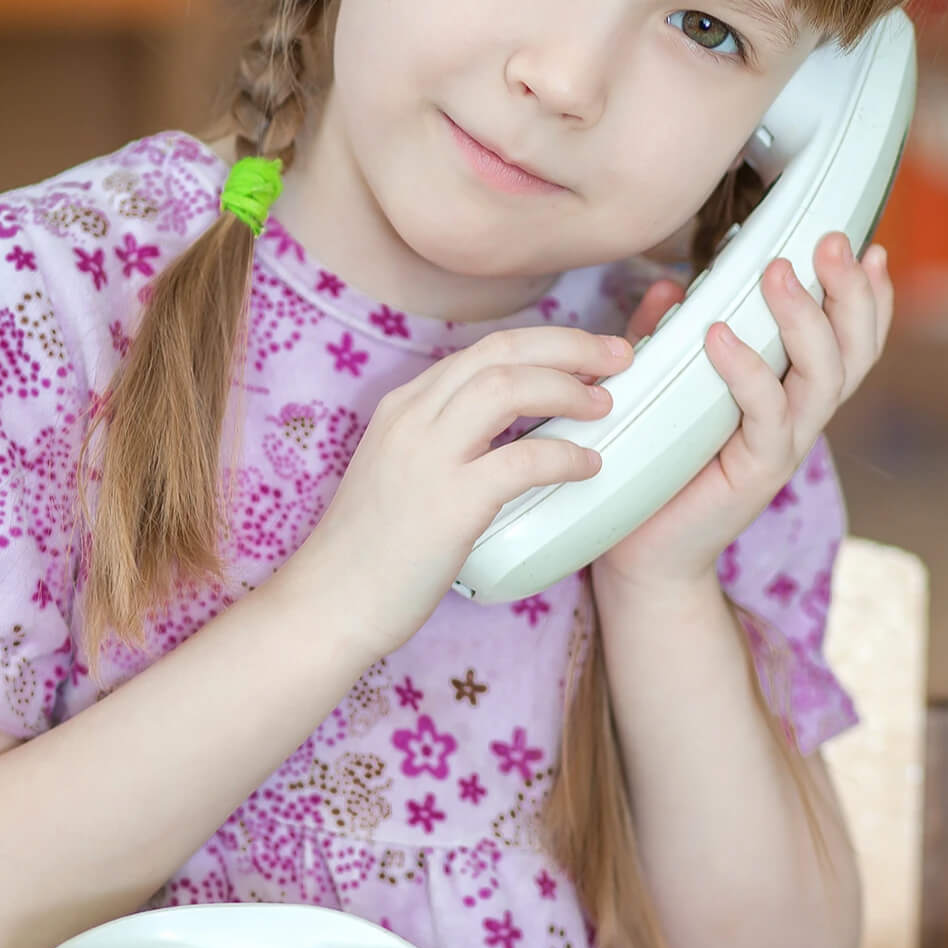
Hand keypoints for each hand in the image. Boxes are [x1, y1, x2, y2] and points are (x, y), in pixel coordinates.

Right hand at [290, 322, 631, 656]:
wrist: (329, 603)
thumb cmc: (372, 550)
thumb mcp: (401, 471)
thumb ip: (445, 443)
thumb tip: (509, 435)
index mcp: (404, 406)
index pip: (485, 349)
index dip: (546, 343)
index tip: (587, 354)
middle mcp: (412, 418)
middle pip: (502, 351)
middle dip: (569, 345)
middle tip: (618, 355)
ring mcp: (427, 458)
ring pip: (508, 387)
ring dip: (567, 388)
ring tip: (605, 404)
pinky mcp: (447, 505)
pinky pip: (522, 460)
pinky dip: (565, 456)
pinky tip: (588, 466)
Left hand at [591, 234, 892, 593]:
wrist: (643, 551)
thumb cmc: (659, 464)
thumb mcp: (664, 385)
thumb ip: (668, 336)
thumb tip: (667, 286)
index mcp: (792, 392)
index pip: (850, 340)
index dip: (869, 297)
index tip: (866, 245)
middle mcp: (801, 417)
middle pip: (853, 350)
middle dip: (851, 291)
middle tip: (832, 239)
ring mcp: (784, 446)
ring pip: (822, 378)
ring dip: (805, 320)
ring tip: (780, 272)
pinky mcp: (756, 473)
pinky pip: (765, 416)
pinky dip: (747, 371)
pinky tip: (720, 335)